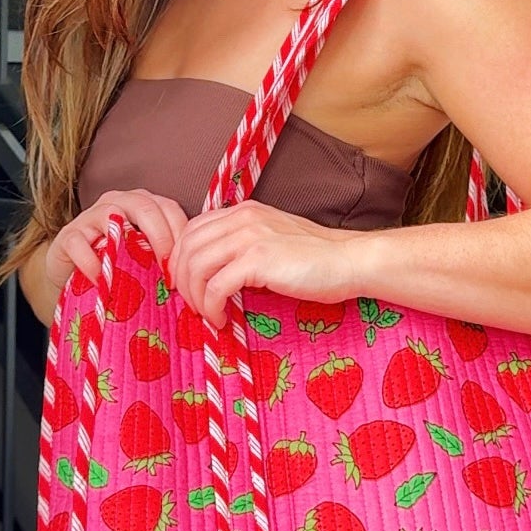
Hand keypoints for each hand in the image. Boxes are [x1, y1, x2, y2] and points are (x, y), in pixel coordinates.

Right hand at [44, 188, 188, 296]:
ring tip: (138, 275)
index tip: (186, 266)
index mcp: (143, 204)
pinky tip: (103, 281)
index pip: (170, 208)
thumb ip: (167, 258)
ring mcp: (89, 216)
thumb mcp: (147, 260)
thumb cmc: (118, 268)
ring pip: (110, 214)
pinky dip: (92, 262)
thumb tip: (197, 275)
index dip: (181, 234)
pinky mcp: (67, 236)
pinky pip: (80, 242)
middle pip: (145, 206)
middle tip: (168, 271)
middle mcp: (117, 202)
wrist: (75, 279)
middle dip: (162, 237)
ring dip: (126, 245)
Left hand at [165, 200, 357, 328]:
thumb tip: (213, 272)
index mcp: (243, 211)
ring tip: (207, 314)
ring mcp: (249, 237)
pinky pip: (215, 286)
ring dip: (195, 297)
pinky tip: (223, 319)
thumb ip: (242, 246)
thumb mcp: (272, 240)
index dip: (180, 260)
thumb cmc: (316, 259)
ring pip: (195, 267)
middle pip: (186, 248)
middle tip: (193, 305)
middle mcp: (241, 218)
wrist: (350, 261)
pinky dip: (211, 307)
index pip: (191, 230)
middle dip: (181, 281)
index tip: (188, 286)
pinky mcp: (258, 260)